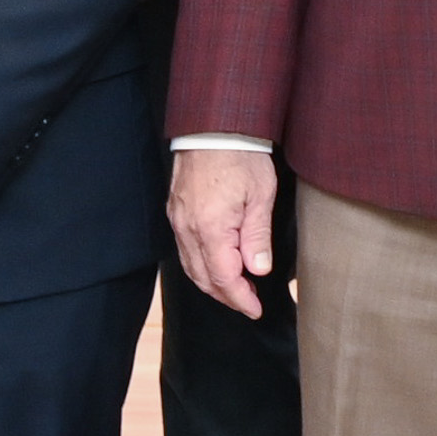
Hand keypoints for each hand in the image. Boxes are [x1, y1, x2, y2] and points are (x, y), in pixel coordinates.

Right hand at [168, 144, 279, 318]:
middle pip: (203, 277)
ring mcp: (178, 220)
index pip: (224, 278)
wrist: (213, 126)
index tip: (255, 309)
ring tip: (235, 290)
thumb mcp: (261, 195)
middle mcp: (187, 229)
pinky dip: (199, 265)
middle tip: (248, 304)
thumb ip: (257, 237)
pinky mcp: (175, 211)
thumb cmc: (242, 156)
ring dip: (212, 283)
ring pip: (190, 266)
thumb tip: (258, 271)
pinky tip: (215, 266)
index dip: (240, 298)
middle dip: (226, 296)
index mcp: (211, 228)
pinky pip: (184, 249)